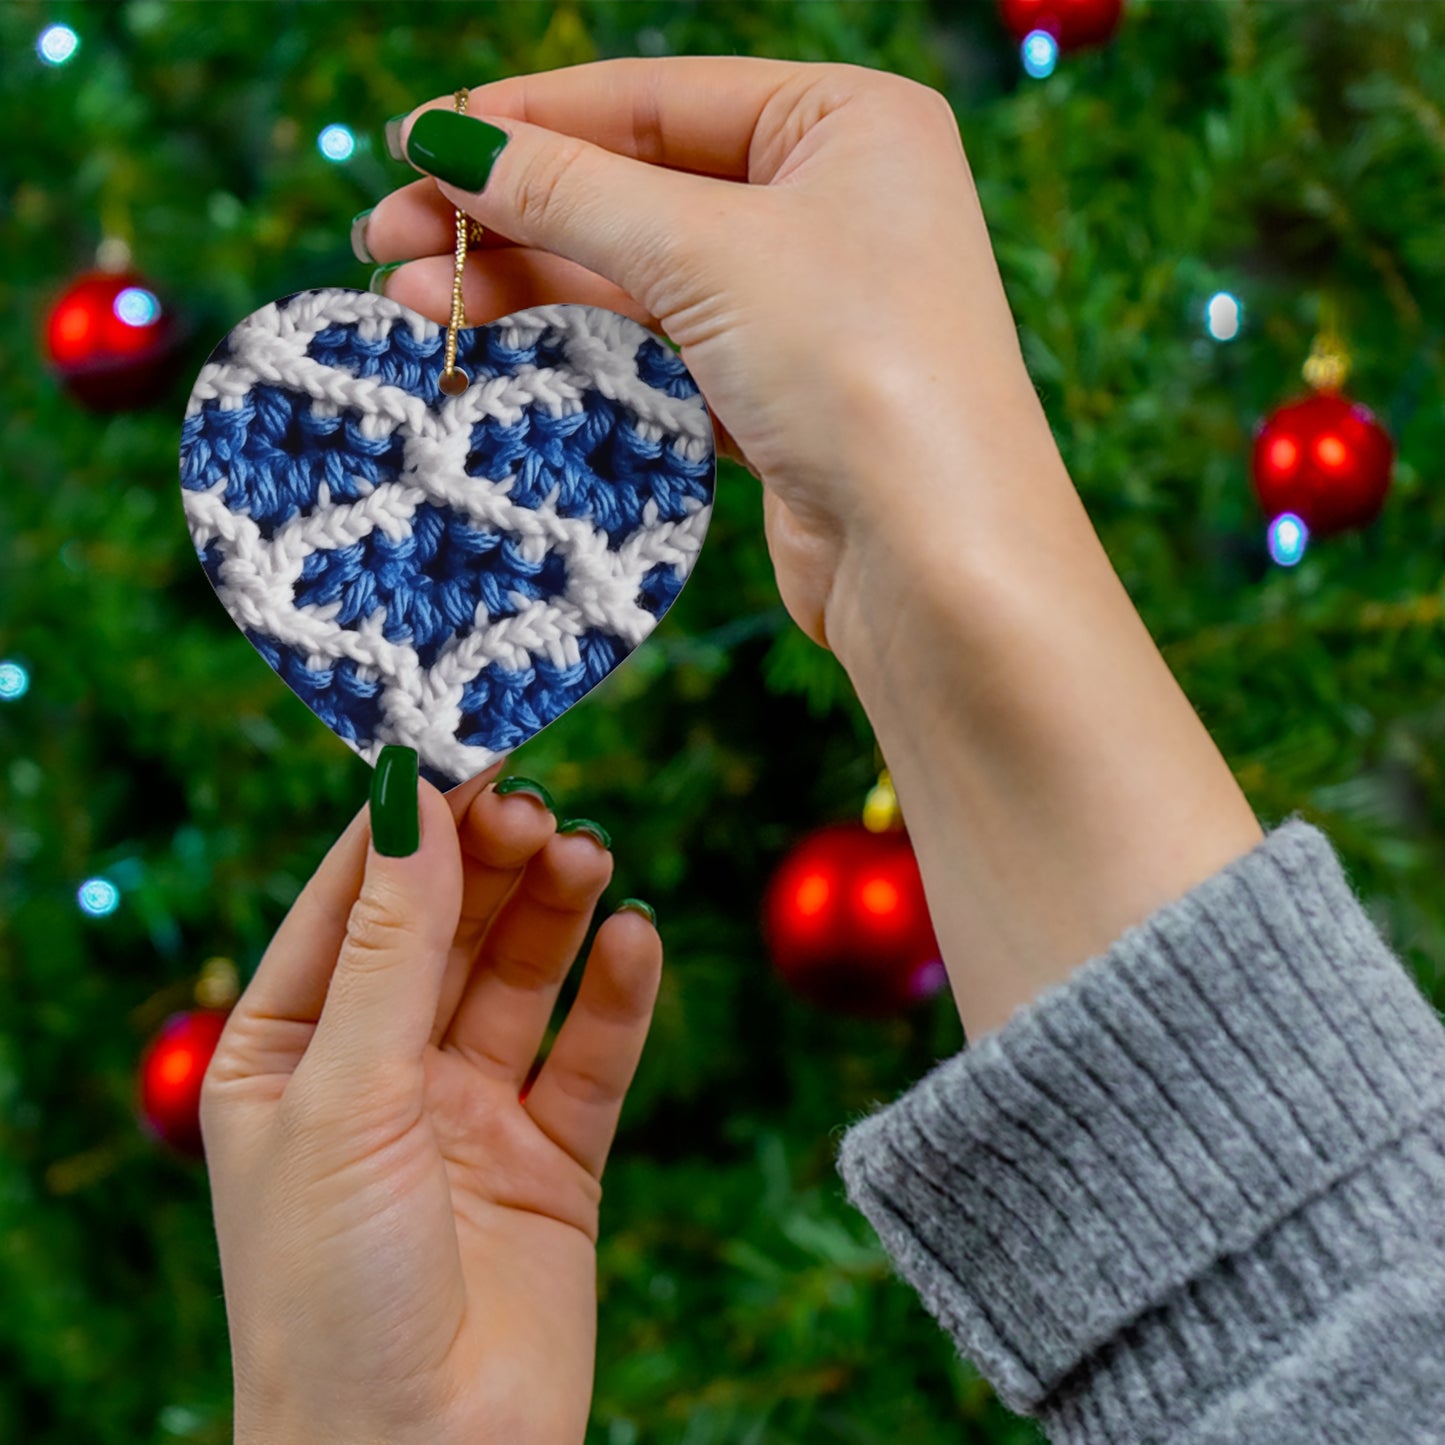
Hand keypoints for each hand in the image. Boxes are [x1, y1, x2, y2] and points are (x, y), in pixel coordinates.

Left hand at [201, 759, 660, 1444]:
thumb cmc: (331, 1293)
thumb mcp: (345, 1095)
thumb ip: (391, 944)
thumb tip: (409, 795)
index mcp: (288, 1052)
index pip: (352, 901)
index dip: (408, 822)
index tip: (466, 742)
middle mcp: (380, 1073)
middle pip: (446, 927)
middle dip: (491, 861)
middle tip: (539, 807)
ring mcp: (469, 1113)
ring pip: (521, 977)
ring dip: (556, 910)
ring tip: (589, 857)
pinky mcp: (553, 1159)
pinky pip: (591, 1055)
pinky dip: (617, 994)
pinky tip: (635, 938)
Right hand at [361, 59, 1263, 1041]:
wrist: (938, 561)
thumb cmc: (860, 370)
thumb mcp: (705, 252)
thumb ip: (568, 191)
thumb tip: (443, 141)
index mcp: (848, 124)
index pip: (656, 98)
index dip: (527, 120)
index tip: (415, 144)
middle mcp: (834, 205)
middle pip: (637, 189)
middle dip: (510, 215)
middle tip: (387, 239)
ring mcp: (807, 307)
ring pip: (640, 277)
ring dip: (528, 287)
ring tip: (412, 301)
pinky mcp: (780, 397)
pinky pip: (661, 351)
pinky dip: (582, 350)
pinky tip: (496, 351)